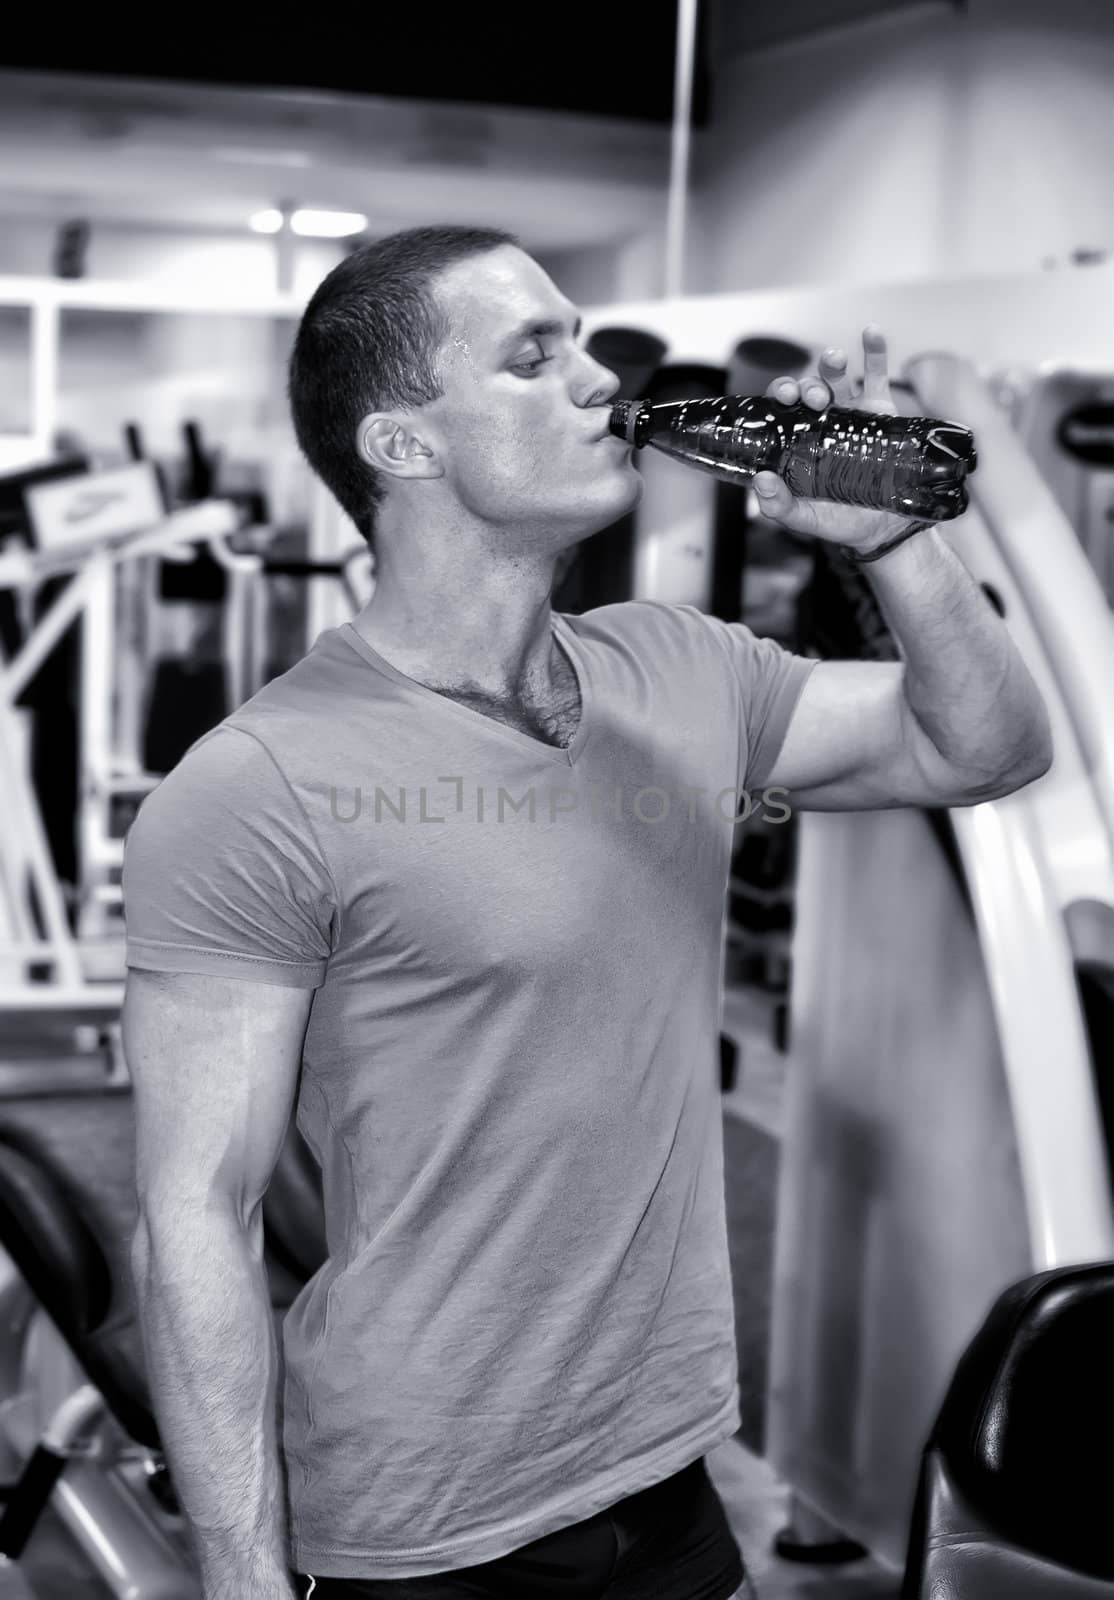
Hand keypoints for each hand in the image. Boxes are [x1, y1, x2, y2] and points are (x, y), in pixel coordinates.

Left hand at [751, 325, 911, 554]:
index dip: (779, 398)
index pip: (781, 411)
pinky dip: (875, 351)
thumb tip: (761, 480)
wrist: (888, 530)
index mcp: (798, 443)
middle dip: (805, 384)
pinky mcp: (882, 411)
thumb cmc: (842, 523)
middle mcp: (821, 424)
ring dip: (833, 365)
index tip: (784, 397)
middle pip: (807, 391)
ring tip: (834, 361)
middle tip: (809, 394)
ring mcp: (851, 414)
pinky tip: (871, 333)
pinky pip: (877, 376)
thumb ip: (780, 506)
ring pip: (838, 379)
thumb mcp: (806, 520)